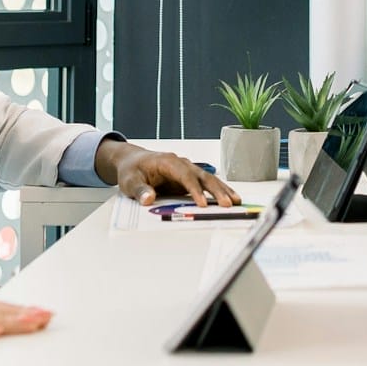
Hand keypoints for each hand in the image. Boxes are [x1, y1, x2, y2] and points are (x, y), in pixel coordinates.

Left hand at [105, 144, 241, 206]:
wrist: (133, 161)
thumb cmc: (132, 170)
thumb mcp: (130, 181)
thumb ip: (140, 190)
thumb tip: (148, 199)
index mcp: (167, 162)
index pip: (185, 175)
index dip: (195, 190)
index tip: (202, 204)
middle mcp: (181, 163)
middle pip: (202, 176)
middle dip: (216, 190)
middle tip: (228, 204)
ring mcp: (187, 170)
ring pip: (209, 178)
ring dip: (222, 190)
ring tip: (236, 201)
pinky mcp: (189, 178)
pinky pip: (207, 184)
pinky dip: (219, 190)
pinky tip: (230, 198)